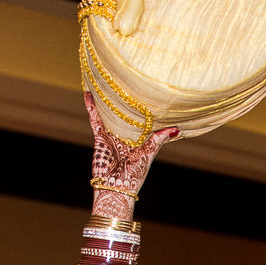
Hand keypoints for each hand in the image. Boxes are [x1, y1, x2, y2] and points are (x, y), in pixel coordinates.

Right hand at [85, 92, 178, 207]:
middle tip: (125, 78)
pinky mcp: (100, 135)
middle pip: (124, 112)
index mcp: (139, 137)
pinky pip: (95, 118)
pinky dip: (91, 106)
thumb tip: (177, 129)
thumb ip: (159, 139)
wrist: (116, 186)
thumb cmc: (135, 174)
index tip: (147, 89)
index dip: (143, 105)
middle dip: (124, 98)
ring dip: (107, 99)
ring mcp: (112, 133)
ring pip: (109, 112)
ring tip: (105, 81)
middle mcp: (125, 133)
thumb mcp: (148, 153)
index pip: (141, 117)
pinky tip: (89, 93)